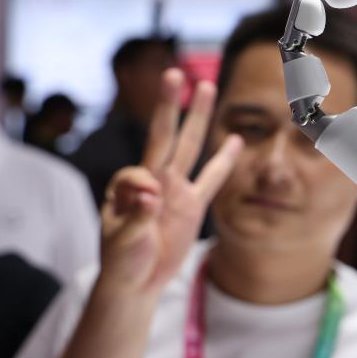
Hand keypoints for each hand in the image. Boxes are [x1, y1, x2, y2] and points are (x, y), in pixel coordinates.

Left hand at [98, 69, 240, 296]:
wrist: (137, 283)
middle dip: (169, 106)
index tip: (144, 210)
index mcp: (129, 186)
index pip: (138, 172)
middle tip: (175, 74)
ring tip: (206, 86)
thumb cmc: (121, 261)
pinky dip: (224, 160)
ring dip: (197, 117)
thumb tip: (152, 193)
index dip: (141, 189)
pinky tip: (235, 140)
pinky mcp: (193, 205)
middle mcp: (153, 179)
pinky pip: (213, 178)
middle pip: (164, 136)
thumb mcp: (123, 241)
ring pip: (190, 147)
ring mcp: (175, 189)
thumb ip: (136, 216)